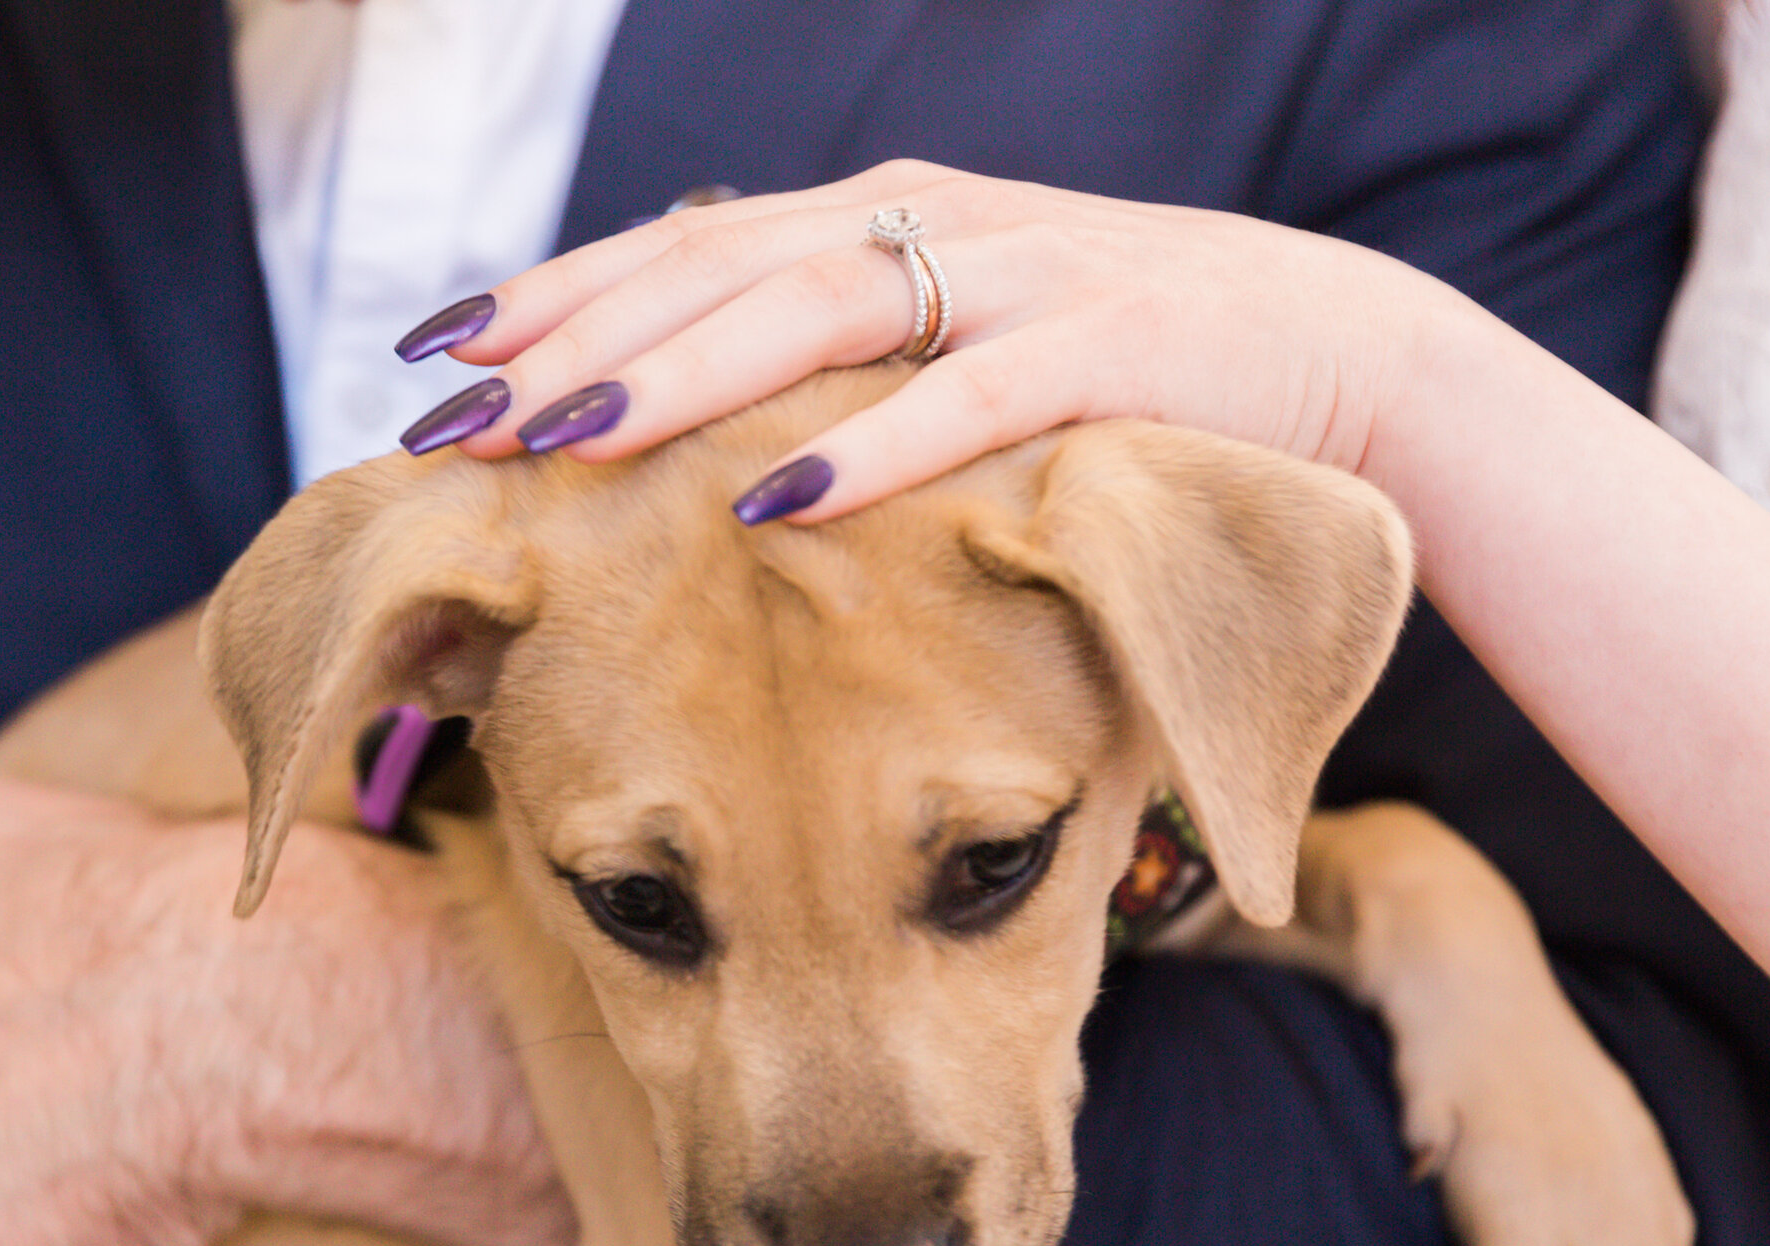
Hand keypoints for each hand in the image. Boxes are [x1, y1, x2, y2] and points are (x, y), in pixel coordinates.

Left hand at [405, 160, 1461, 521]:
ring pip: (818, 313)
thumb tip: (683, 405)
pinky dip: (872, 448)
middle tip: (455, 410)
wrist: (1338, 357)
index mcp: (879, 221)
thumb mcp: (954, 341)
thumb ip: (833, 353)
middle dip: (576, 340)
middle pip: (717, 270)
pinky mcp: (1114, 351)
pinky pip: (971, 402)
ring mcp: (1022, 278)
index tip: (432, 357)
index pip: (682, 246)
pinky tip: (775, 500)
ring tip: (566, 441)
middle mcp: (931, 228)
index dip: (553, 294)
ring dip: (682, 376)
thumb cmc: (1118, 375)